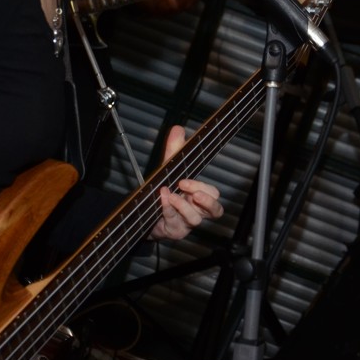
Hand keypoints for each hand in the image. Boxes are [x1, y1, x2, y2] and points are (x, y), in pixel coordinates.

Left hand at [150, 125, 223, 239]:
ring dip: (183, 205)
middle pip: (215, 210)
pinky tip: (161, 199)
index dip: (205, 189)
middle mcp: (197, 211)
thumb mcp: (169, 170)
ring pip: (195, 219)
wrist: (145, 214)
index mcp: (199, 197)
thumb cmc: (164, 192)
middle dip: (206, 201)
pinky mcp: (173, 231)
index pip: (214, 195)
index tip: (187, 181)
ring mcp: (186, 223)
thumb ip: (174, 151)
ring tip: (170, 194)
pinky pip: (174, 222)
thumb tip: (178, 129)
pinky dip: (167, 209)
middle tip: (192, 192)